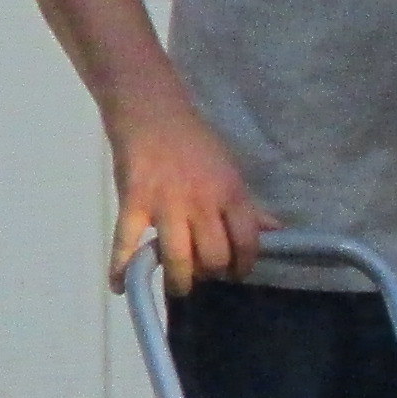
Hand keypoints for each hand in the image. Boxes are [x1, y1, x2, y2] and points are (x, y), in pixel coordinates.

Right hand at [109, 94, 270, 291]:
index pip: (247, 242)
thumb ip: (248, 207)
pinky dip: (121, 268)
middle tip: (203, 274)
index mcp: (230, 193)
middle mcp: (202, 203)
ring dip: (179, 281)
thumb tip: (275, 231)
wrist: (151, 112)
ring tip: (178, 285)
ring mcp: (166, 205)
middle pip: (214, 257)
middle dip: (211, 274)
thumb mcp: (229, 171)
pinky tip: (120, 285)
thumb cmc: (193, 141)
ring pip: (179, 259)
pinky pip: (126, 243)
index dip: (243, 265)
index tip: (235, 273)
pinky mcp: (134, 203)